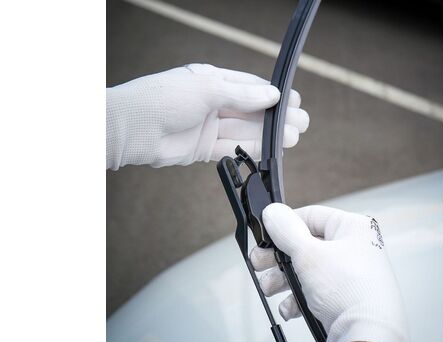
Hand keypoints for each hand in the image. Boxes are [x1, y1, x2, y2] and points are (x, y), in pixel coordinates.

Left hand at [106, 64, 309, 169]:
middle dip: (277, 117)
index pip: (250, 86)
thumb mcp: (207, 89)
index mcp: (212, 80)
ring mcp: (208, 126)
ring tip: (292, 137)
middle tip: (302, 122)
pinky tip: (270, 150)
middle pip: (251, 110)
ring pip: (245, 130)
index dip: (273, 94)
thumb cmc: (162, 98)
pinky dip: (251, 149)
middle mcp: (212, 102)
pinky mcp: (203, 148)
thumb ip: (241, 94)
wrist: (131, 129)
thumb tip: (272, 94)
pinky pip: (233, 148)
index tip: (294, 101)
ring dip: (269, 135)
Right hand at [250, 204, 411, 341]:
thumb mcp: (309, 254)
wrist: (367, 337)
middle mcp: (354, 249)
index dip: (285, 226)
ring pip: (307, 270)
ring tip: (269, 289)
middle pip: (305, 245)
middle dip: (278, 258)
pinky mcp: (344, 299)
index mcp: (353, 228)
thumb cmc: (350, 292)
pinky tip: (289, 307)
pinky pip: (315, 292)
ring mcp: (350, 275)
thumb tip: (273, 213)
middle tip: (260, 264)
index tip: (265, 237)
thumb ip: (286, 231)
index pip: (311, 216)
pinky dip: (298, 299)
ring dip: (283, 280)